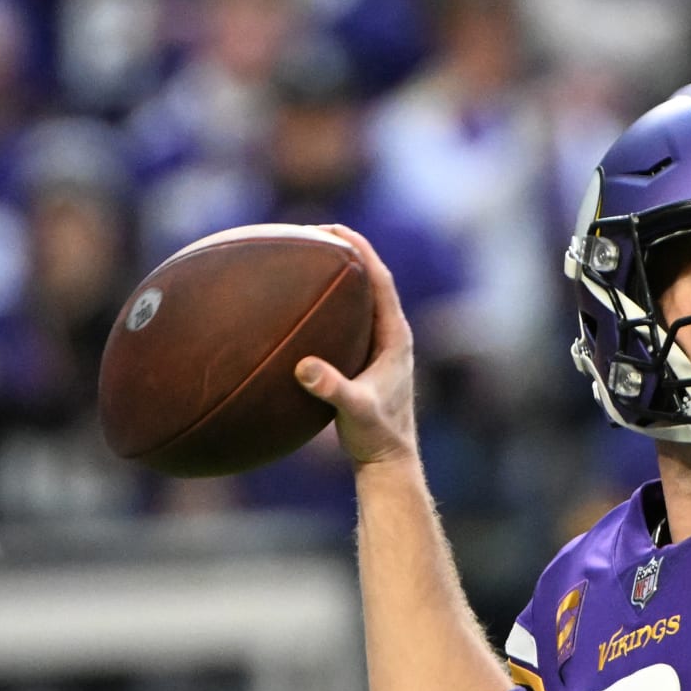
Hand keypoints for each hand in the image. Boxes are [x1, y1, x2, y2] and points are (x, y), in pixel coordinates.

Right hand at [293, 224, 417, 464]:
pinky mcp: (365, 361)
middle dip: (343, 254)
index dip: (360, 250)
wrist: (388, 460)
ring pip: (357, 301)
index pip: (380, 280)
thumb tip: (304, 368)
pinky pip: (344, 322)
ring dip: (335, 278)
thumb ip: (332, 389)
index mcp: (395, 337)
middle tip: (312, 232)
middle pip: (369, 281)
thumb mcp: (355, 412)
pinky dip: (324, 308)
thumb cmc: (377, 437)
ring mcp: (377, 348)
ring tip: (303, 257)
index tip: (335, 229)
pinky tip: (296, 308)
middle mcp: (389, 336)